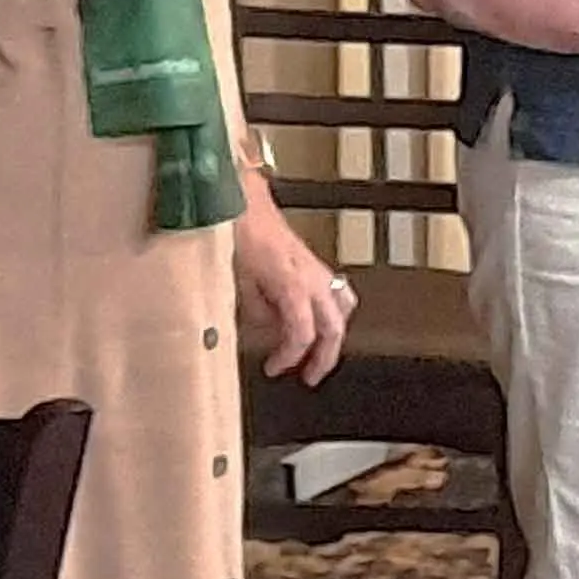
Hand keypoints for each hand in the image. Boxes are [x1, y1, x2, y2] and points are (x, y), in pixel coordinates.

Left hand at [234, 196, 352, 385]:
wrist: (239, 202)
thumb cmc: (236, 235)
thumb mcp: (235, 281)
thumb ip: (255, 310)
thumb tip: (266, 327)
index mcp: (293, 285)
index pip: (302, 333)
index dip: (289, 357)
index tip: (273, 368)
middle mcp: (311, 277)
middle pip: (333, 326)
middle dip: (324, 356)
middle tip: (310, 376)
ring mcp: (316, 268)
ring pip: (343, 307)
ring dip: (334, 332)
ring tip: (321, 350)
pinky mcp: (312, 262)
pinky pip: (335, 290)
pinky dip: (331, 309)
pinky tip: (315, 315)